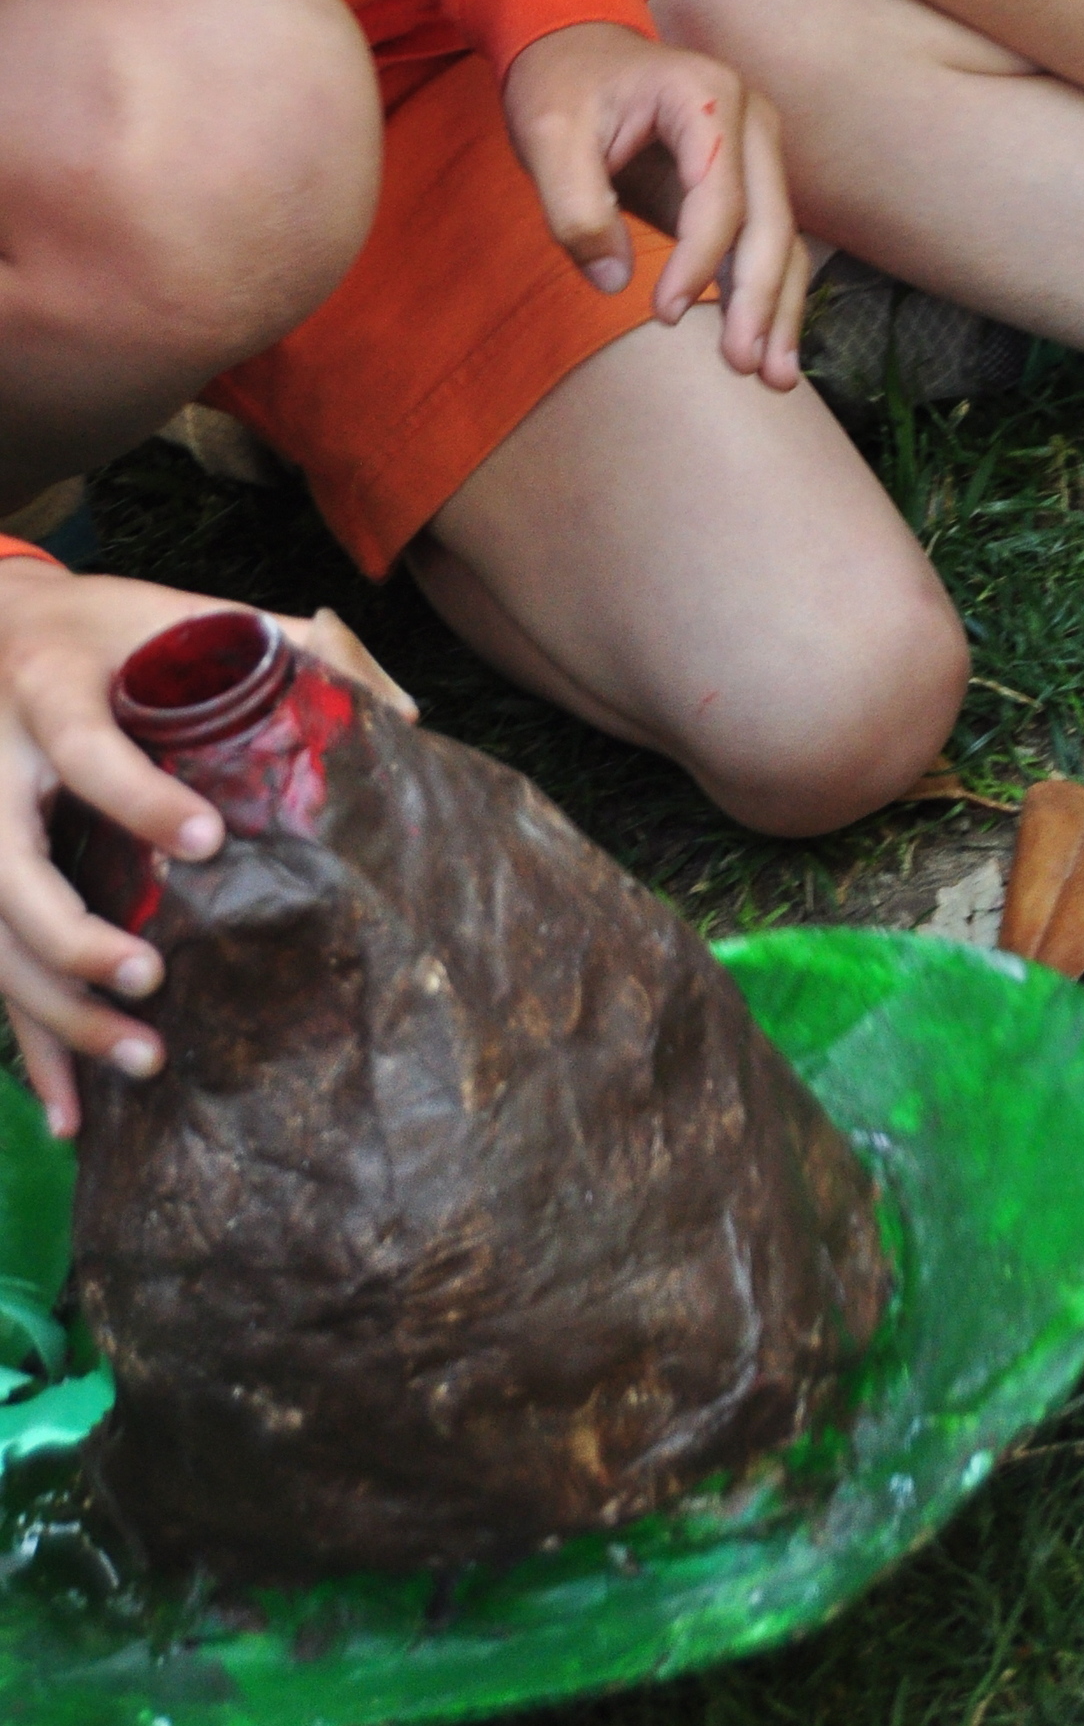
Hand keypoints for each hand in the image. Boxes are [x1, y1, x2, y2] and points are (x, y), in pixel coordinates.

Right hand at [0, 561, 412, 1136]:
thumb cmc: (109, 624)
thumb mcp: (181, 613)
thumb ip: (283, 646)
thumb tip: (403, 711)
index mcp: (52, 692)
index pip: (88, 751)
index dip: (142, 798)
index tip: (209, 840)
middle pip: (9, 871)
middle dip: (74, 935)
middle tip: (153, 976)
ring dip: (58, 1010)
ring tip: (142, 1056)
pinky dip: (31, 1045)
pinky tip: (69, 1112)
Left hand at [501, 23, 807, 385]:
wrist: (578, 50)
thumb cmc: (563, 85)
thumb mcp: (546, 133)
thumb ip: (573, 204)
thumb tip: (611, 280)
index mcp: (706, 97)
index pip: (721, 193)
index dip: (699, 259)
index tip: (663, 315)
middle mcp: (750, 121)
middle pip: (772, 221)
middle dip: (761, 297)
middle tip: (743, 366)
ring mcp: (756, 152)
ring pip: (783, 240)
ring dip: (780, 309)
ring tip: (774, 379)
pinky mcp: (746, 184)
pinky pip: (767, 245)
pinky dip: (768, 296)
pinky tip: (766, 348)